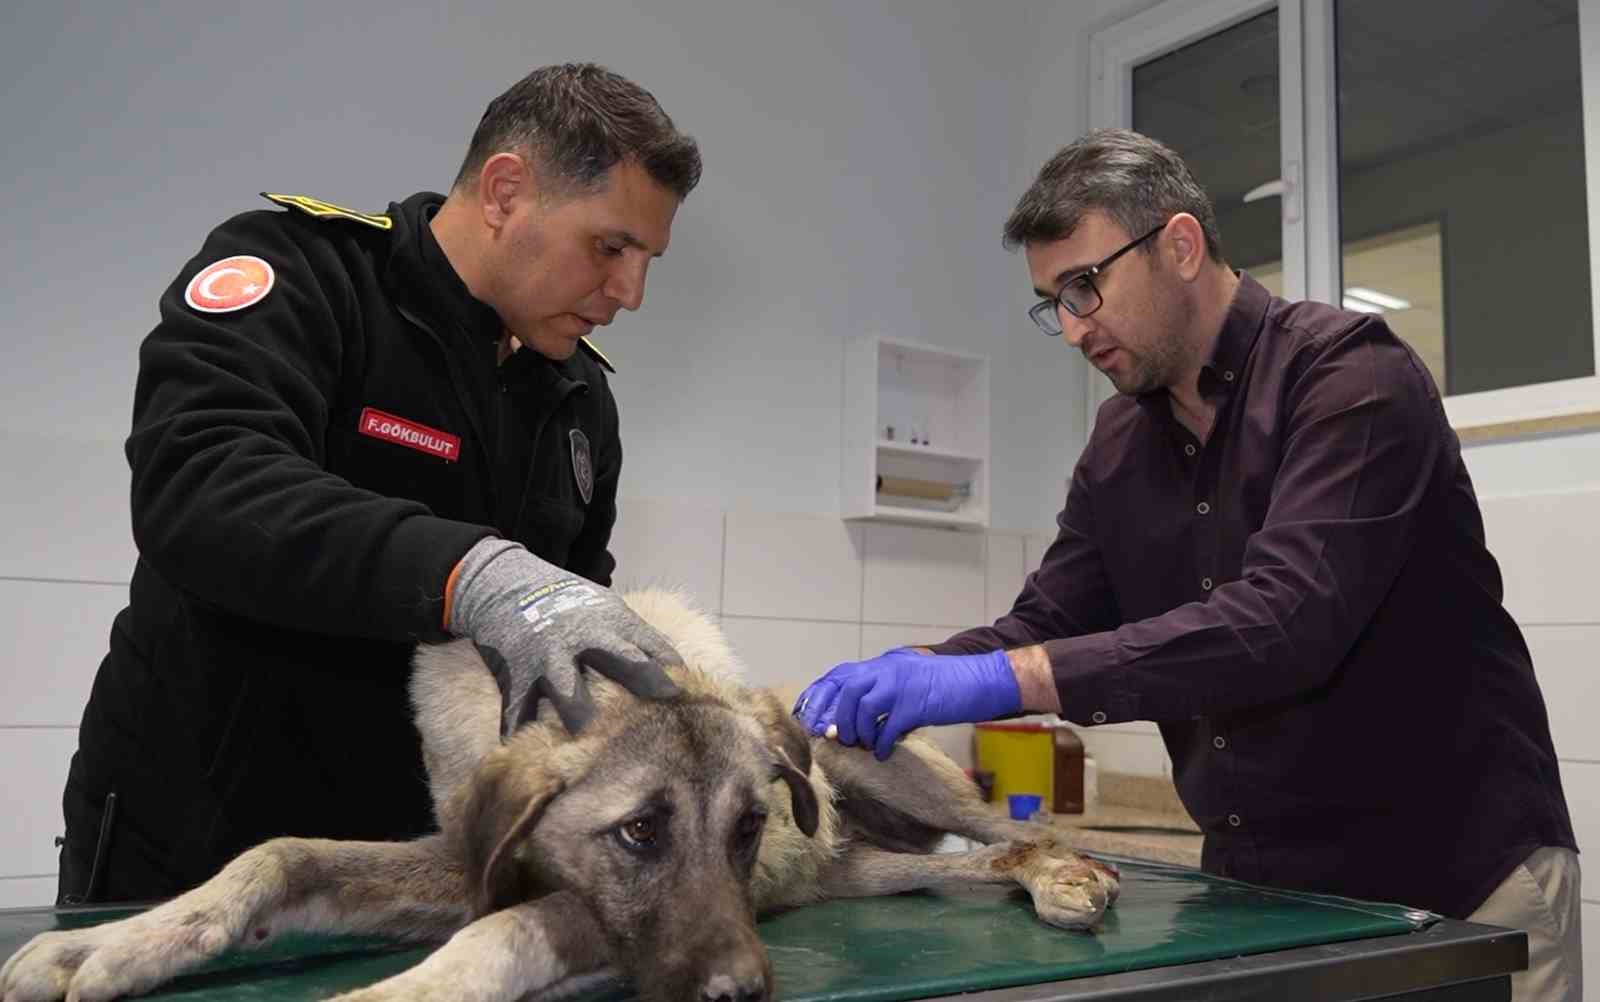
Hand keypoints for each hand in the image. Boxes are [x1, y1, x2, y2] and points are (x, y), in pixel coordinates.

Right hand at [448, 538, 682, 735]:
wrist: (506, 583)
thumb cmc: (566, 600)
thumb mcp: (605, 606)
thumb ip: (634, 637)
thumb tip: (673, 668)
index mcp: (613, 621)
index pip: (655, 647)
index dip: (676, 673)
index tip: (694, 700)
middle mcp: (585, 637)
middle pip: (624, 663)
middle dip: (647, 686)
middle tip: (668, 718)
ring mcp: (549, 656)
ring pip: (570, 693)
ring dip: (583, 721)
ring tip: (595, 751)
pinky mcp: (517, 673)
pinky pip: (519, 711)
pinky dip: (520, 735)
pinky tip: (526, 758)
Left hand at [792, 648, 1020, 759]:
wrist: (983, 679)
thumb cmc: (946, 685)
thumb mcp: (909, 681)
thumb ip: (884, 694)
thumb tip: (855, 721)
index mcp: (883, 664)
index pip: (838, 676)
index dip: (819, 696)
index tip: (808, 719)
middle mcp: (888, 669)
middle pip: (846, 691)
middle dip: (837, 718)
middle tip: (840, 738)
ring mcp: (902, 684)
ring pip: (862, 707)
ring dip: (859, 731)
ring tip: (866, 745)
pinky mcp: (918, 703)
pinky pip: (889, 726)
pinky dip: (883, 743)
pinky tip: (885, 752)